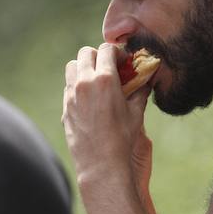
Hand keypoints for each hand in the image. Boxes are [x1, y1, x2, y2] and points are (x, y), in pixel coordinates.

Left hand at [62, 43, 149, 176]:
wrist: (100, 164)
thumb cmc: (122, 139)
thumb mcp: (136, 113)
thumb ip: (141, 91)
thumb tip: (147, 80)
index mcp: (104, 80)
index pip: (106, 49)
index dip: (117, 53)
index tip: (124, 62)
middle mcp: (84, 83)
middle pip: (85, 53)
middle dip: (99, 56)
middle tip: (110, 68)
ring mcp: (71, 95)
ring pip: (72, 67)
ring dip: (84, 67)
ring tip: (97, 80)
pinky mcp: (65, 107)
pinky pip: (68, 86)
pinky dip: (78, 85)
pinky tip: (90, 98)